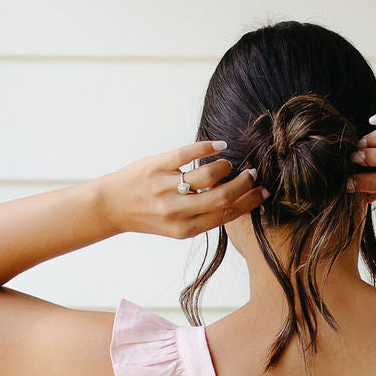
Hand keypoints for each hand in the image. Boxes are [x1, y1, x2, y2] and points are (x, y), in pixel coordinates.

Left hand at [98, 140, 268, 236]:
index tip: (264, 192)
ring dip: (224, 166)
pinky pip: (187, 153)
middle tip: (253, 174)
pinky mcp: (156, 166)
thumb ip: (202, 216)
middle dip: (244, 184)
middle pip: (222, 195)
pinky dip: (208, 147)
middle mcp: (176, 211)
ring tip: (226, 164)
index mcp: (185, 229)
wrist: (111, 207)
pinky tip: (218, 146)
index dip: (249, 203)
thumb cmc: (147, 215)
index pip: (226, 214)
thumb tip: (235, 200)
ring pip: (208, 174)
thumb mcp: (176, 226)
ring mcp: (165, 187)